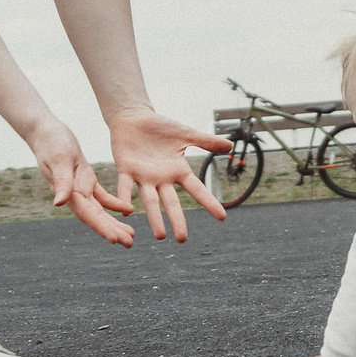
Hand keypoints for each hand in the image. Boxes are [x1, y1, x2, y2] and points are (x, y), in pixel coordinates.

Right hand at [27, 116, 137, 246]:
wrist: (45, 131)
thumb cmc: (51, 143)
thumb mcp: (58, 160)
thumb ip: (61, 182)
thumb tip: (59, 204)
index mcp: (69, 193)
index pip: (87, 215)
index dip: (101, 227)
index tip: (115, 240)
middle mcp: (74, 195)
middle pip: (96, 217)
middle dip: (112, 231)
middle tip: (130, 244)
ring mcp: (80, 188)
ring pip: (100, 210)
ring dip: (114, 222)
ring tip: (131, 235)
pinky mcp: (85, 179)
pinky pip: (102, 196)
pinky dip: (114, 203)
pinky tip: (128, 210)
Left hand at [108, 107, 235, 242]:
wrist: (133, 117)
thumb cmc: (160, 127)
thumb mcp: (186, 133)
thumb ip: (206, 141)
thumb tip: (230, 146)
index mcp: (177, 170)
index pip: (196, 189)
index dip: (209, 202)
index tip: (222, 217)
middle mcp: (161, 178)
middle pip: (171, 202)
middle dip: (177, 220)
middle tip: (182, 239)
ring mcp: (143, 176)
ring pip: (150, 200)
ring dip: (154, 218)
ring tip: (160, 236)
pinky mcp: (125, 168)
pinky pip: (125, 186)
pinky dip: (124, 198)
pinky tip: (126, 211)